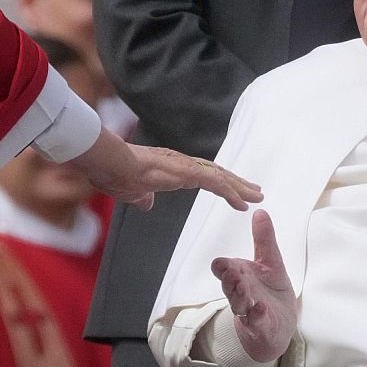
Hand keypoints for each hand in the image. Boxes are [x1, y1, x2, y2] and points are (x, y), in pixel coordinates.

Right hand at [66, 128, 262, 211]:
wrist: (109, 162)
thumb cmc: (114, 173)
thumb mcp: (130, 192)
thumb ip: (141, 197)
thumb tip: (147, 204)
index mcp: (170, 168)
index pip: (202, 175)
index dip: (220, 183)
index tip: (233, 191)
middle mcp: (181, 163)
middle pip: (217, 173)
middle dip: (237, 183)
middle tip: (256, 191)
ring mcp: (184, 166)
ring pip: (220, 177)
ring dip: (240, 187)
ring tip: (257, 196)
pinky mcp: (184, 172)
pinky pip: (214, 183)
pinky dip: (230, 192)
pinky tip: (242, 201)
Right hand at [211, 210, 296, 362]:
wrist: (277, 326)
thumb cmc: (270, 292)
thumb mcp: (271, 262)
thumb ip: (264, 239)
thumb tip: (260, 211)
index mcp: (240, 275)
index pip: (225, 270)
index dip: (223, 267)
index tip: (222, 262)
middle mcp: (241, 292)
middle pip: (229, 285)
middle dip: (229, 280)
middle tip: (231, 272)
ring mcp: (249, 311)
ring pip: (239, 303)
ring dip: (240, 296)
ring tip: (244, 288)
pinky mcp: (260, 326)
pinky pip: (256, 321)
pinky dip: (257, 315)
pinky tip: (260, 309)